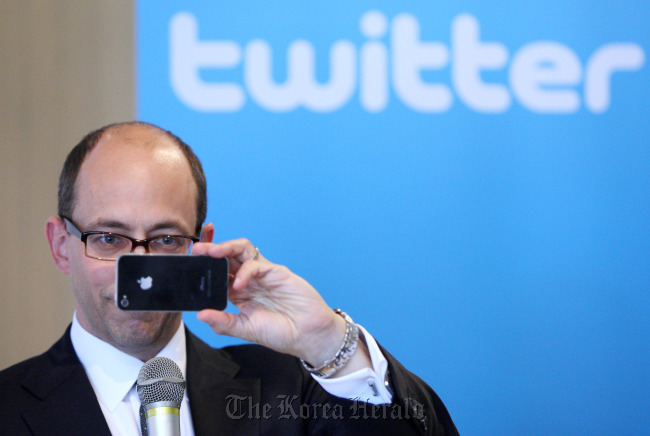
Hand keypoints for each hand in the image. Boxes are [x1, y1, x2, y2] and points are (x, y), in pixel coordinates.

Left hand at [192, 239, 351, 366]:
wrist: (308, 336)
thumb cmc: (281, 333)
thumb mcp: (246, 330)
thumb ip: (223, 322)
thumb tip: (200, 315)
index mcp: (239, 293)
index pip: (218, 272)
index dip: (205, 263)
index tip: (189, 260)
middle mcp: (249, 280)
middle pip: (228, 255)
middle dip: (211, 249)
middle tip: (197, 251)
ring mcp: (263, 274)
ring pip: (242, 250)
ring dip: (225, 248)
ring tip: (212, 253)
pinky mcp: (277, 272)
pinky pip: (257, 264)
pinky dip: (245, 271)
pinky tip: (239, 285)